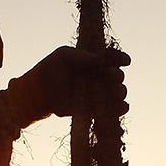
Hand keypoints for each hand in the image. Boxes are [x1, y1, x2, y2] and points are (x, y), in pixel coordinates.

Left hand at [4, 46, 129, 127]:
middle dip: (117, 76)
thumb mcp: (64, 55)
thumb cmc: (51, 69)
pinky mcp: (95, 108)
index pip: (112, 58)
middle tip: (113, 76)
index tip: (125, 61)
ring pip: (117, 93)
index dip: (120, 58)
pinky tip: (121, 107)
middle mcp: (99, 76)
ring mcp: (98, 93)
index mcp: (93, 61)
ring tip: (116, 92)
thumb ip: (82, 57)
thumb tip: (101, 60)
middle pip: (117, 76)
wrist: (40, 91)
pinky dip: (119, 109)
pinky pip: (112, 110)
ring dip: (120, 92)